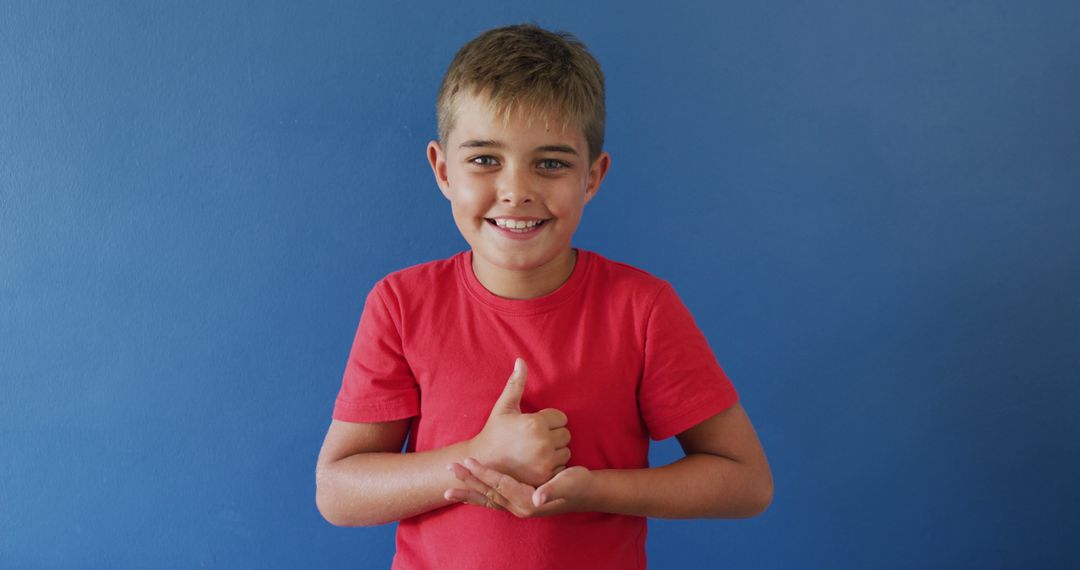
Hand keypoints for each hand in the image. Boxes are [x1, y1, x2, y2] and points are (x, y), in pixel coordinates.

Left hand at [445, 458, 593, 517]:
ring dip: (468, 492)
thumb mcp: (569, 482)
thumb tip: (537, 498)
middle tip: (449, 470)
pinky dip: (478, 498)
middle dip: (468, 482)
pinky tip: (468, 494)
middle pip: (488, 494)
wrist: (586, 493)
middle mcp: (520, 508)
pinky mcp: (518, 504)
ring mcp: (517, 508)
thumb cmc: (578, 484)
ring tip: (448, 489)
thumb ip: (552, 490)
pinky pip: (493, 502)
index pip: (500, 485)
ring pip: (487, 500)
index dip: (484, 473)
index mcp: (528, 501)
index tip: (468, 461)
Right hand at [468, 358, 571, 486]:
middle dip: (554, 435)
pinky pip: (562, 467)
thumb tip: (521, 360)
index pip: (561, 418)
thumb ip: (516, 383)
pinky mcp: (545, 477)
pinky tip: (537, 464)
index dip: (549, 420)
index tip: (533, 426)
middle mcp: (543, 442)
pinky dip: (553, 466)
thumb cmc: (495, 432)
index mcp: (536, 423)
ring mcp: (545, 462)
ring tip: (536, 451)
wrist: (484, 463)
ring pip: (566, 451)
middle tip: (535, 439)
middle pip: (566, 434)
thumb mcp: (504, 406)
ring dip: (555, 451)